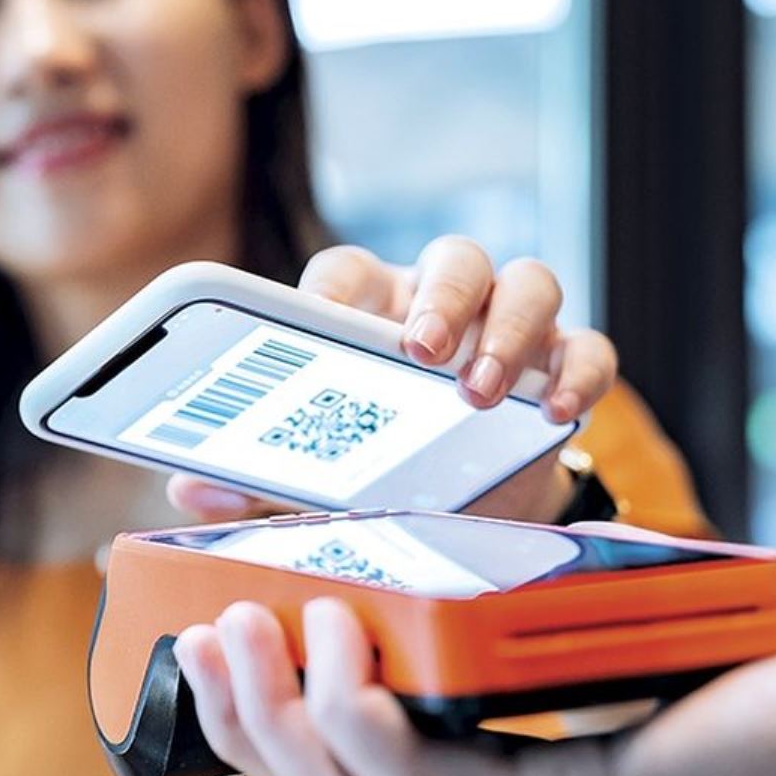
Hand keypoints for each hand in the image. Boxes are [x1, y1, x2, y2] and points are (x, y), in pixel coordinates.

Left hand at [168, 238, 616, 522]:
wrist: (472, 515)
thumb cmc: (387, 470)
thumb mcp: (320, 481)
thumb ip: (257, 482)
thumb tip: (187, 490)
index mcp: (374, 313)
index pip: (353, 271)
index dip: (337, 286)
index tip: (319, 311)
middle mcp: (448, 306)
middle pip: (455, 260)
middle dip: (442, 298)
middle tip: (423, 350)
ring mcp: (514, 332)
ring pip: (529, 284)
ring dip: (508, 329)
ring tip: (481, 389)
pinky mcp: (565, 370)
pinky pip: (588, 348)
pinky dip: (576, 372)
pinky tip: (554, 411)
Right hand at [173, 526, 775, 775]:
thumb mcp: (653, 617)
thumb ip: (573, 599)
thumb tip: (504, 541)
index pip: (388, 774)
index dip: (297, 722)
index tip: (243, 644)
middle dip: (259, 724)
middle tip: (203, 642)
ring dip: (282, 719)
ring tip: (239, 632)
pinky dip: (356, 718)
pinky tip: (324, 645)